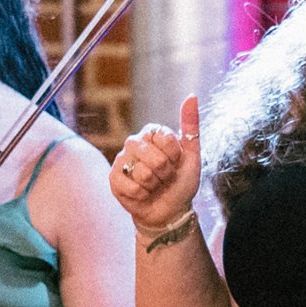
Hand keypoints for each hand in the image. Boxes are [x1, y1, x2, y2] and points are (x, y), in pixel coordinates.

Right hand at [111, 96, 202, 231]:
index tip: (176, 162)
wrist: (170, 210)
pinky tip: (143, 194)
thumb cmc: (181, 181)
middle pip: (154, 157)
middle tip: (165, 176)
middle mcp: (134, 142)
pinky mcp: (113, 178)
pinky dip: (143, 195)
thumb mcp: (192, 155)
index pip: (165, 138)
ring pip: (143, 173)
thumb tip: (191, 96)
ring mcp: (121, 160)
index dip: (175, 156)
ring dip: (155, 185)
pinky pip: (131, 186)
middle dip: (165, 173)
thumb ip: (191, 126)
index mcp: (152, 133)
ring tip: (154, 185)